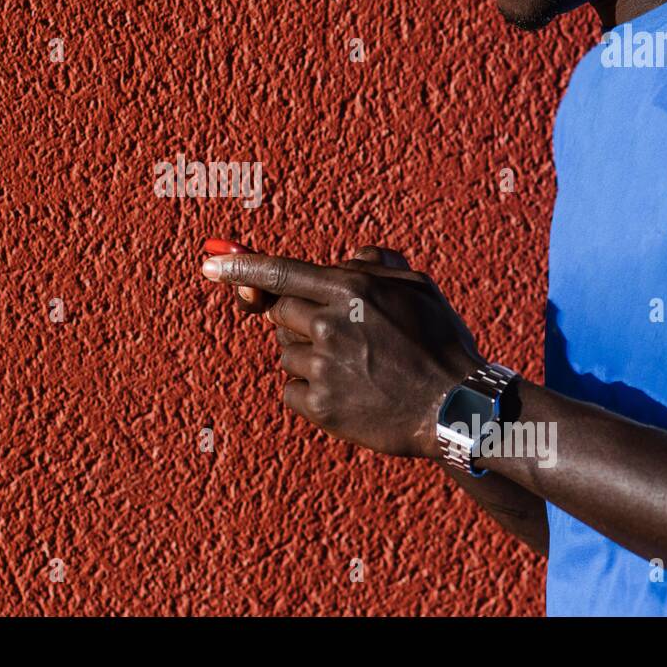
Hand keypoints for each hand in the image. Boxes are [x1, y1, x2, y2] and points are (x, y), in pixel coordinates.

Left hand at [202, 245, 484, 458]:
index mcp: (350, 289)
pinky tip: (349, 393)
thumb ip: (374, 264)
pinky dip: (311, 391)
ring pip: (286, 353)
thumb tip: (343, 257)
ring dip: (310, 356)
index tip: (209, 265)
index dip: (241, 267)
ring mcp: (323, 367)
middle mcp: (329, 324)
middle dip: (299, 319)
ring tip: (357, 369)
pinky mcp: (320, 406)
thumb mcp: (417, 286)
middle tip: (339, 335)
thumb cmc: (440, 343)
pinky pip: (291, 390)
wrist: (457, 408)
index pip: (280, 271)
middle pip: (279, 312)